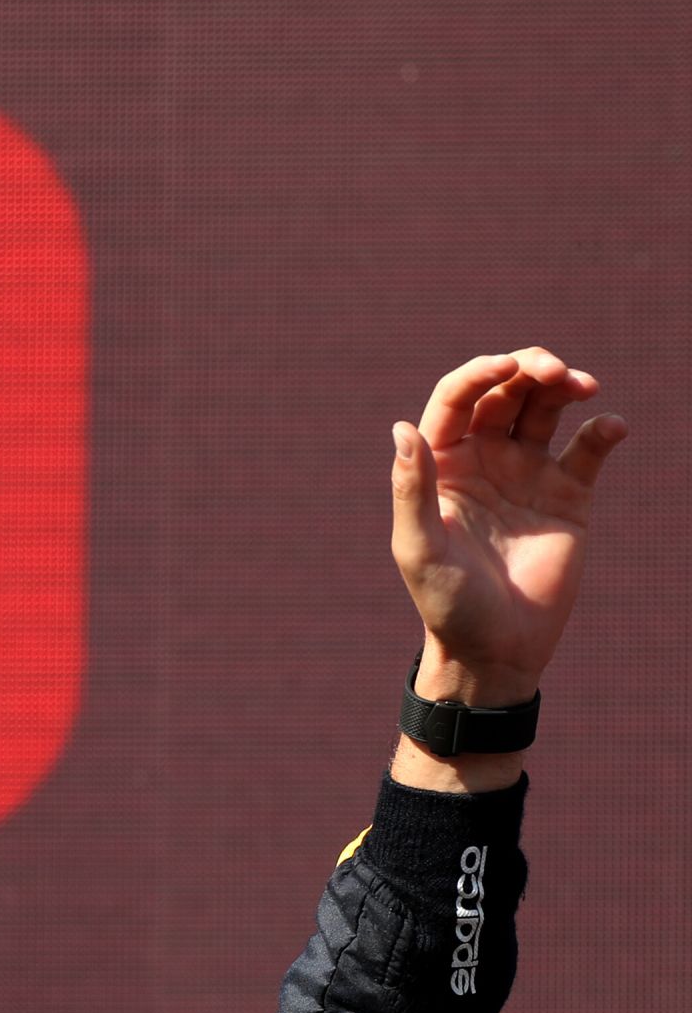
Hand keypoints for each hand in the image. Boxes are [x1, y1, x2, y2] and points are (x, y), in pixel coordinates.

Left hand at [390, 347, 625, 706]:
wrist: (497, 648)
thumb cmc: (448, 602)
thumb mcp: (419, 547)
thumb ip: (412, 489)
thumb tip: (402, 428)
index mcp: (443, 464)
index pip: (458, 399)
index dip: (480, 373)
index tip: (509, 364)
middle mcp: (485, 460)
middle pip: (506, 392)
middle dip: (531, 369)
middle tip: (556, 372)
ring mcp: (527, 473)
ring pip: (547, 408)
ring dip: (565, 386)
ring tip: (585, 386)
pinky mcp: (569, 494)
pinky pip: (589, 448)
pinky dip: (603, 430)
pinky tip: (611, 428)